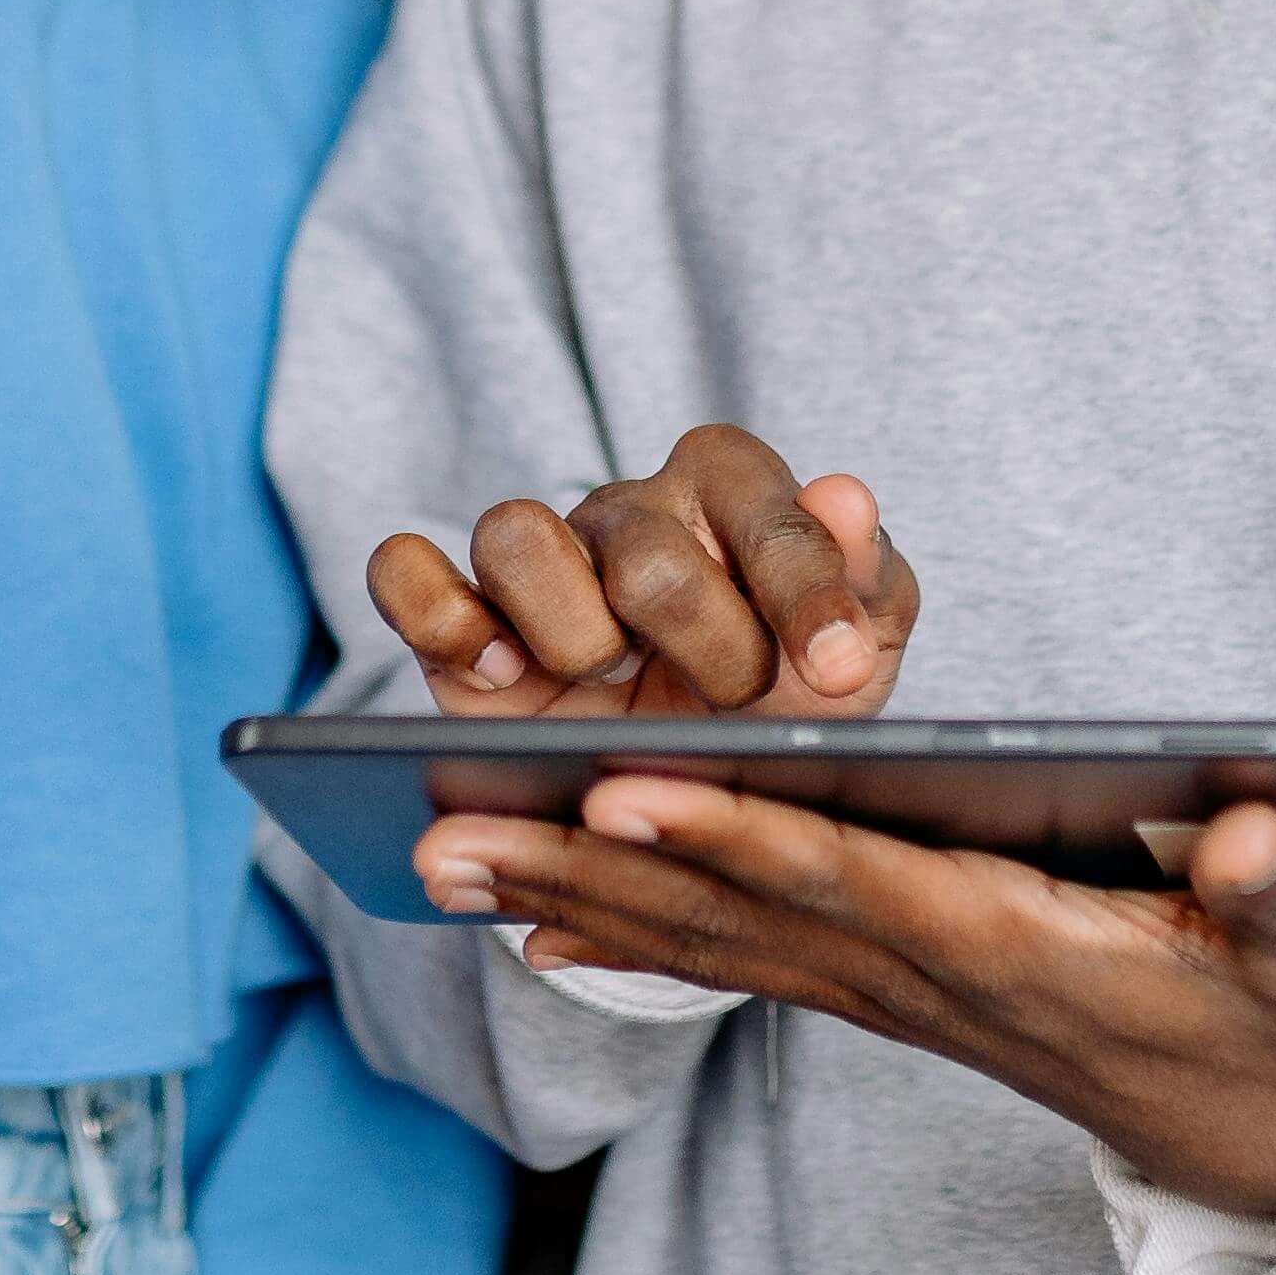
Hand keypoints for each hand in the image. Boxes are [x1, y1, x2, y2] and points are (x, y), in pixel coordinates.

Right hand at [364, 425, 917, 722]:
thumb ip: (869, 584)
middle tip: (729, 701)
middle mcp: (630, 510)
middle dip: (701, 644)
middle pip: (645, 548)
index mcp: (732, 490)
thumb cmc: (783, 700)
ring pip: (514, 534)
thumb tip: (846, 499)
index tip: (832, 673)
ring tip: (605, 681)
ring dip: (570, 631)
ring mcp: (540, 560)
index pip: (767, 511)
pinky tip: (500, 677)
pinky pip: (406, 573)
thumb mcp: (856, 658)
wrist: (696, 784)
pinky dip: (440, 619)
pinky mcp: (460, 619)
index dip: (805, 594)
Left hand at [426, 776, 1275, 1218]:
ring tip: (435, 858)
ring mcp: (880, 987)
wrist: (1241, 1122)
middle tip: (441, 836)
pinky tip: (528, 924)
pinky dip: (624, 938)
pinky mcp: (871, 988)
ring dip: (565, 897)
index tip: (618, 790)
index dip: (731, 833)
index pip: (842, 877)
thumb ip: (1273, 894)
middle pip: (725, 909)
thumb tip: (1251, 838)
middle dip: (581, 868)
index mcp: (1000, 943)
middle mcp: (912, 971)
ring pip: (703, 934)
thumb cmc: (1264, 1009)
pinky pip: (729, 958)